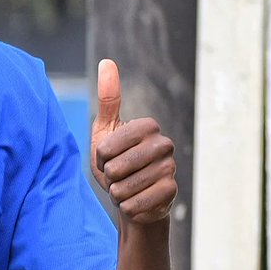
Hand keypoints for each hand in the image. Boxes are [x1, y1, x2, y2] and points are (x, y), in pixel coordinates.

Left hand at [91, 58, 176, 224]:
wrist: (132, 197)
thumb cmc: (116, 162)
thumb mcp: (105, 131)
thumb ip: (107, 99)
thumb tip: (107, 62)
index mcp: (148, 126)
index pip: (106, 147)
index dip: (100, 158)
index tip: (109, 157)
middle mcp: (164, 144)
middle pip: (115, 168)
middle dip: (108, 177)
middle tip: (118, 175)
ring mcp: (170, 168)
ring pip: (122, 188)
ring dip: (117, 193)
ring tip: (126, 187)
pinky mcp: (170, 192)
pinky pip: (133, 204)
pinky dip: (127, 207)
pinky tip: (135, 201)